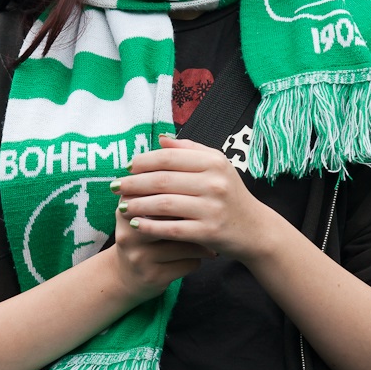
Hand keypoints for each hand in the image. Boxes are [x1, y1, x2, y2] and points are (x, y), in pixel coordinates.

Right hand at [110, 189, 214, 301]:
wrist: (126, 275)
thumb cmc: (143, 234)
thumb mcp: (141, 210)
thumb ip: (160, 190)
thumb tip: (195, 174)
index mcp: (126, 209)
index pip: (161, 193)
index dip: (185, 192)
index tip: (202, 191)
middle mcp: (130, 233)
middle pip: (172, 218)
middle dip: (195, 215)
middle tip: (214, 211)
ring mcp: (140, 257)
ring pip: (184, 243)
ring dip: (202, 239)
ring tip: (212, 234)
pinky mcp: (154, 277)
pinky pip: (188, 263)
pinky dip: (200, 257)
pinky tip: (206, 251)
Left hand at [112, 134, 269, 261]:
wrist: (255, 229)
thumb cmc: (230, 195)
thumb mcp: (217, 166)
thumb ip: (189, 150)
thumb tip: (161, 137)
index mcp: (213, 162)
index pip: (168, 157)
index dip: (143, 161)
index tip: (126, 166)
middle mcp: (214, 183)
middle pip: (162, 180)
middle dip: (133, 183)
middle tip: (114, 187)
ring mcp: (212, 208)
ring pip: (163, 204)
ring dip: (137, 205)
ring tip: (121, 206)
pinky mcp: (209, 232)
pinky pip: (172, 228)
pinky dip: (151, 226)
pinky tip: (136, 224)